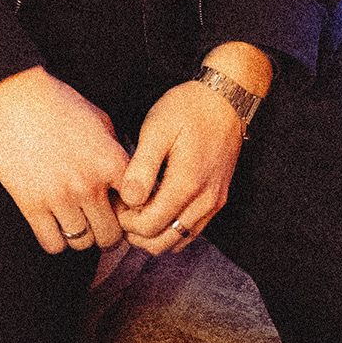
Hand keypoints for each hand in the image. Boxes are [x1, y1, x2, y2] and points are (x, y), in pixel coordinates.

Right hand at [0, 67, 130, 253]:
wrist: (12, 96)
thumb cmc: (57, 103)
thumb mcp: (100, 120)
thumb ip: (116, 150)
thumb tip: (127, 177)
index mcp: (112, 162)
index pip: (137, 208)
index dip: (132, 213)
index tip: (122, 210)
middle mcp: (89, 184)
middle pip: (111, 236)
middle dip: (108, 233)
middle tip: (99, 223)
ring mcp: (59, 197)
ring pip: (82, 243)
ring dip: (81, 236)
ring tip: (75, 221)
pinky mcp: (30, 204)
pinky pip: (52, 243)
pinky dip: (55, 239)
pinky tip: (54, 224)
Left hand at [117, 46, 271, 256]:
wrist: (225, 100)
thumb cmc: (189, 109)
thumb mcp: (156, 129)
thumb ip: (141, 168)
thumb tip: (129, 199)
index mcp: (186, 184)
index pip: (148, 226)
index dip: (125, 221)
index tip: (116, 201)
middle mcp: (204, 200)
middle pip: (161, 242)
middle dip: (136, 233)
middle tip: (123, 210)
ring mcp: (214, 203)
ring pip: (177, 241)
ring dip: (153, 234)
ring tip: (139, 210)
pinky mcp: (218, 200)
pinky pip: (192, 231)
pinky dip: (171, 229)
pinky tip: (159, 209)